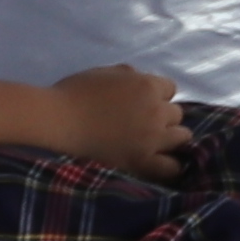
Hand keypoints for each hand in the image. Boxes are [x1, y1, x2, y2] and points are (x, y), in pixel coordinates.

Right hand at [58, 63, 192, 179]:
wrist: (57, 122)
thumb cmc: (75, 93)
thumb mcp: (105, 73)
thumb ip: (130, 76)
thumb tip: (141, 81)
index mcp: (147, 86)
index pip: (170, 89)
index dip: (157, 96)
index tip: (143, 104)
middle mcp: (156, 111)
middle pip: (176, 114)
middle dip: (163, 117)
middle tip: (144, 125)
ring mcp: (152, 139)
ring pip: (182, 137)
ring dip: (170, 139)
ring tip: (154, 144)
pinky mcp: (143, 163)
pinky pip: (172, 167)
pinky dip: (171, 165)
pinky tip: (161, 163)